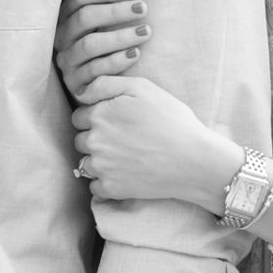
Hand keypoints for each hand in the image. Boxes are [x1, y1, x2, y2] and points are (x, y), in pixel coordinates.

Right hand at [55, 0, 151, 97]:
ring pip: (90, 44)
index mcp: (65, 14)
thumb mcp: (96, 15)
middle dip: (116, 11)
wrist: (95, 83)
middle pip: (85, 17)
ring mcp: (67, 60)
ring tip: (146, 31)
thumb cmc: (101, 39)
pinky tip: (136, 53)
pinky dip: (117, 61)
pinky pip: (95, 71)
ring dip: (120, 36)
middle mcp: (62, 36)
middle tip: (142, 8)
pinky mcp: (76, 83)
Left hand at [72, 75, 240, 211]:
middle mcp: (93, 141)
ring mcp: (101, 167)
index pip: (80, 116)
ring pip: (85, 163)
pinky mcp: (111, 188)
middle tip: (124, 138)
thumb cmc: (171, 119)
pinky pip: (95, 186)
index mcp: (98, 115)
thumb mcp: (141, 87)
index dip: (98, 116)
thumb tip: (79, 93)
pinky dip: (105, 182)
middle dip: (96, 137)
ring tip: (125, 156)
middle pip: (81, 139)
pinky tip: (125, 173)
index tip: (118, 120)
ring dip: (99, 160)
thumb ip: (104, 83)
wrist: (193, 159)